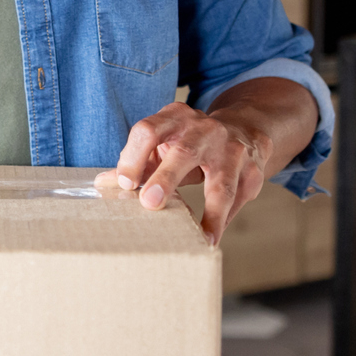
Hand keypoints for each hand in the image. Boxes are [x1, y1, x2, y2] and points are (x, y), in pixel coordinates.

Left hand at [94, 101, 268, 245]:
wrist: (244, 130)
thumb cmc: (191, 142)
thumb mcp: (164, 143)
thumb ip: (137, 162)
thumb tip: (103, 183)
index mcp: (176, 118)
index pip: (149, 131)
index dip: (134, 156)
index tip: (127, 183)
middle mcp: (205, 130)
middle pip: (184, 152)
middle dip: (166, 177)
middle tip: (150, 202)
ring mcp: (232, 150)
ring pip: (221, 182)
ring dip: (211, 211)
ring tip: (200, 235)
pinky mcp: (252, 171)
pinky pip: (238, 200)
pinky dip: (224, 220)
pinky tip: (212, 237)